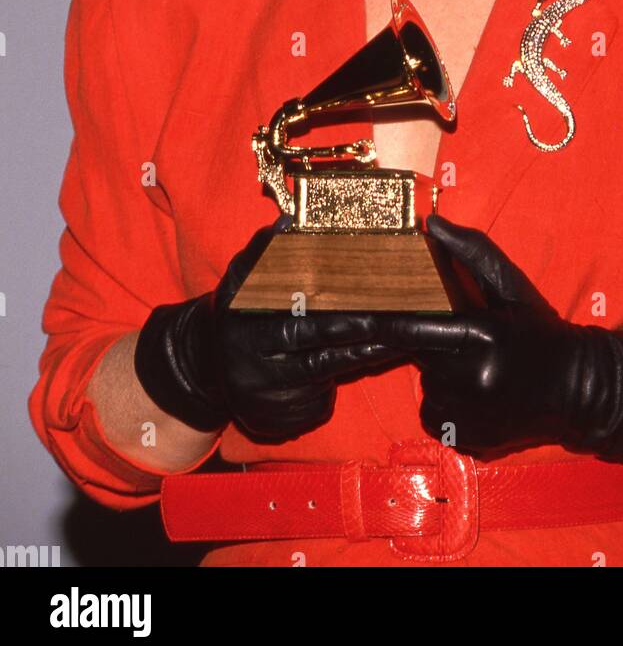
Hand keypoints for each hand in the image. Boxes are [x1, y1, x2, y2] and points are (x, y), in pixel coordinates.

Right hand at [134, 216, 406, 443]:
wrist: (203, 367)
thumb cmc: (235, 311)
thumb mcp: (240, 277)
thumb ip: (265, 249)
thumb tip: (289, 222)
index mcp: (247, 324)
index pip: (299, 322)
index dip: (336, 320)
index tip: (370, 310)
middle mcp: (254, 365)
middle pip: (317, 354)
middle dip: (358, 340)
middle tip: (397, 329)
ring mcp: (264, 398)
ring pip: (321, 381)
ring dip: (360, 362)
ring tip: (396, 343)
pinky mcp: (274, 423)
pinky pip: (313, 406)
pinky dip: (335, 389)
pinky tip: (361, 369)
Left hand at [381, 214, 622, 463]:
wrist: (578, 388)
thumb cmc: (539, 330)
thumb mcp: (511, 285)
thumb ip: (471, 252)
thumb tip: (432, 223)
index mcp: (483, 335)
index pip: (415, 328)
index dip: (386, 323)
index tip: (356, 317)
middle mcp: (474, 378)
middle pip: (420, 357)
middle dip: (432, 346)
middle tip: (465, 341)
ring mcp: (472, 414)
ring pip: (427, 387)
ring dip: (440, 375)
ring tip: (476, 367)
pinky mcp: (469, 439)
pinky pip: (434, 416)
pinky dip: (445, 404)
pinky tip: (475, 393)